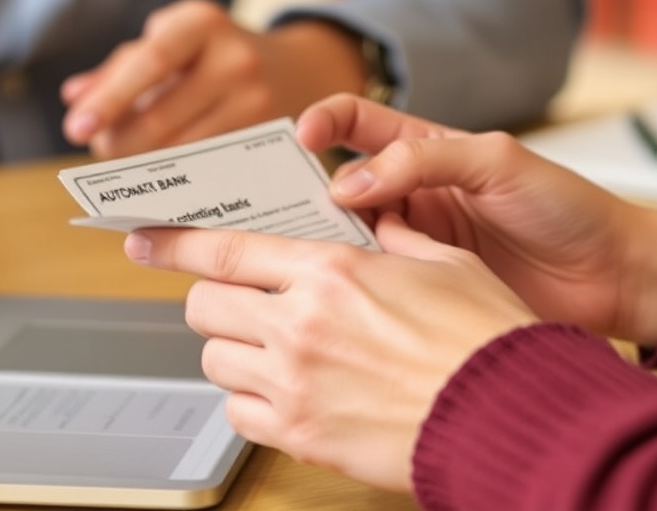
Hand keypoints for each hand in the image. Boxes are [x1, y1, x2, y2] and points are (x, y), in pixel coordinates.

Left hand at [60, 0, 367, 157]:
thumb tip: (75, 96)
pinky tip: (162, 174)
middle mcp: (234, 58)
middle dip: (119, 142)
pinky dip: (177, 174)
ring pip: (182, 151)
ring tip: (127, 159)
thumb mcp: (174, 41)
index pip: (149, 61)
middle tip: (100, 149)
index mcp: (201, 22)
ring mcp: (256, 101)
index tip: (76, 129)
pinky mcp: (268, 138)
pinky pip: (208, 167)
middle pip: (161, 118)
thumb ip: (122, 66)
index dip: (110, 98)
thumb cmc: (216, 53)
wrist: (299, 68)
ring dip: (144, 163)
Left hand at [123, 213, 535, 490]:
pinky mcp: (302, 436)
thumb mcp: (446, 264)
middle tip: (241, 299)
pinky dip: (249, 398)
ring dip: (234, 346)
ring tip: (273, 345)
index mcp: (332, 271)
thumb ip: (395, 237)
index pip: (225, 249)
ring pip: (215, 358)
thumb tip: (374, 221)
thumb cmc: (488, 339)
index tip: (144, 238)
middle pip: (204, 304)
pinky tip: (286, 390)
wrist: (513, 418)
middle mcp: (300, 325)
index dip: (174, 242)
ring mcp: (295, 385)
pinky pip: (237, 412)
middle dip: (214, 297)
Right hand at [297, 94, 656, 347]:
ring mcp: (415, 239)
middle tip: (283, 200)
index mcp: (426, 148)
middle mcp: (412, 191)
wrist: (610, 276)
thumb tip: (352, 182)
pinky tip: (345, 280)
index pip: (357, 123)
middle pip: (340, 180)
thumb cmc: (567, 207)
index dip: (325, 121)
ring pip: (350, 230)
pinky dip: (354, 275)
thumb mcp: (496, 161)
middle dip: (308, 184)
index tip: (303, 136)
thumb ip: (423, 160)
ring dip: (329, 233)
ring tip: (310, 242)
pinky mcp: (422, 284)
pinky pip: (375, 274)